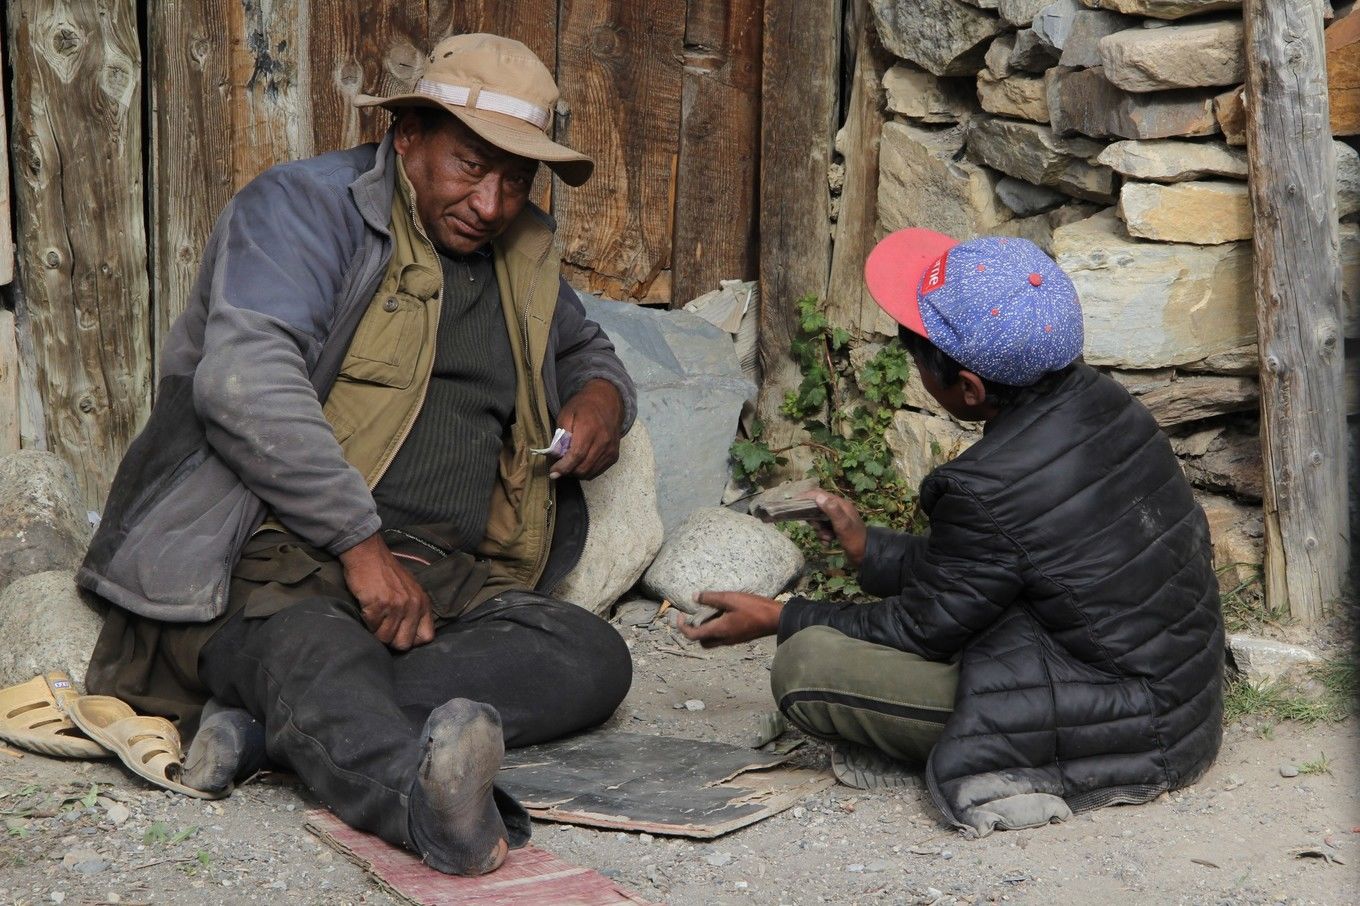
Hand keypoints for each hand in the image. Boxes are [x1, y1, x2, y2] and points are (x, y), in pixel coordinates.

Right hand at [339, 534, 435, 650]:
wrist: (368, 554)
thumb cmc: (386, 573)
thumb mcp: (410, 590)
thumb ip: (414, 610)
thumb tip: (410, 636)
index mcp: (423, 603)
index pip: (426, 637)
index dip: (411, 640)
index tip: (400, 634)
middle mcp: (413, 605)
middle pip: (404, 644)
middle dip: (391, 640)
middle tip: (383, 628)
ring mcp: (397, 605)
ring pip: (386, 638)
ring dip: (376, 632)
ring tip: (374, 617)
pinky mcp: (379, 604)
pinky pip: (372, 628)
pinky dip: (367, 623)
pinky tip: (367, 609)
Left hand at [550, 379, 623, 479]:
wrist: (607, 401)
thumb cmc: (583, 407)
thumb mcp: (566, 415)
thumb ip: (561, 436)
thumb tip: (556, 456)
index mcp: (589, 429)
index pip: (576, 455)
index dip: (564, 467)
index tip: (553, 473)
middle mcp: (603, 441)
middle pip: (583, 467)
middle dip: (568, 471)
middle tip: (559, 467)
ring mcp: (610, 450)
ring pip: (590, 472)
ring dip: (577, 472)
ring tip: (570, 464)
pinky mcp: (614, 455)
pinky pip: (598, 470)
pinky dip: (587, 471)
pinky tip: (581, 462)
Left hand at [675, 591, 782, 647]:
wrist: (776, 619)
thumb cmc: (754, 608)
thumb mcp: (730, 598)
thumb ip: (711, 598)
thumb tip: (694, 597)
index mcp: (719, 630)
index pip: (693, 635)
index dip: (682, 627)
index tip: (679, 616)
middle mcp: (724, 639)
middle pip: (702, 641)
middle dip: (694, 631)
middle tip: (694, 616)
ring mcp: (733, 640)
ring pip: (712, 640)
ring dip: (707, 630)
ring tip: (710, 612)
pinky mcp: (740, 637)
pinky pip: (723, 636)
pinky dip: (717, 628)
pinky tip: (724, 613)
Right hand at [806, 491, 867, 567]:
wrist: (865, 555)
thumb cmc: (854, 539)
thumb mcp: (843, 524)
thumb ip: (832, 510)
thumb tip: (818, 496)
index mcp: (841, 504)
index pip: (819, 493)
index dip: (806, 496)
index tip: (793, 502)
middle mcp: (838, 509)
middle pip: (817, 507)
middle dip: (814, 519)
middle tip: (816, 528)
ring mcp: (837, 519)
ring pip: (819, 520)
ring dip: (819, 530)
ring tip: (827, 538)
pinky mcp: (835, 528)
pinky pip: (822, 528)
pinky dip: (822, 535)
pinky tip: (828, 542)